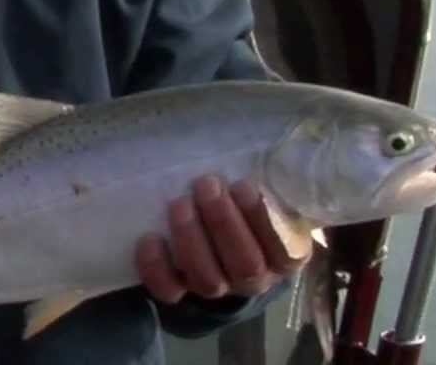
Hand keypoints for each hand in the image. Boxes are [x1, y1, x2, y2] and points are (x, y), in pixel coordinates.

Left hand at [135, 174, 309, 303]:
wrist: (221, 231)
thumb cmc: (247, 202)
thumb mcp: (268, 191)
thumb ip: (271, 180)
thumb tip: (270, 144)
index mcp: (285, 256)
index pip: (284, 251)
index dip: (262, 220)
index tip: (243, 185)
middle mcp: (255, 278)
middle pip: (244, 265)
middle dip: (222, 222)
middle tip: (205, 184)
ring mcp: (219, 287)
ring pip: (208, 280)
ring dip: (192, 239)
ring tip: (180, 203)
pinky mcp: (183, 289)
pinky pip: (170, 291)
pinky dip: (157, 268)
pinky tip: (150, 239)